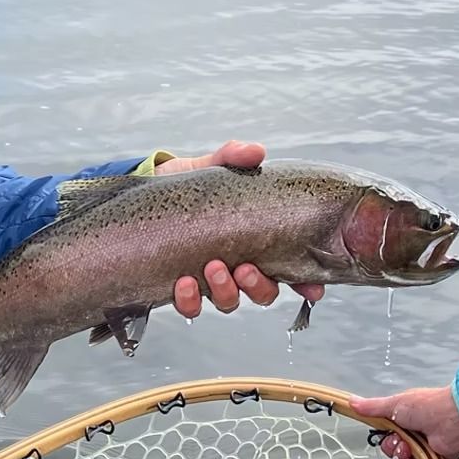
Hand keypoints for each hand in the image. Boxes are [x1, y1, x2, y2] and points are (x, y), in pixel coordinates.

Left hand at [160, 141, 325, 320]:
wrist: (146, 189)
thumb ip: (233, 157)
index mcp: (255, 241)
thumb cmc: (188, 183)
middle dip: (259, 286)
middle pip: (264, 292)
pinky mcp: (179, 286)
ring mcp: (208, 279)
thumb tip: (256, 151)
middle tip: (245, 268)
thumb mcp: (211, 167)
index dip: (306, 283)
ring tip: (212, 268)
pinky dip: (191, 300)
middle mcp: (237, 265)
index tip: (312, 289)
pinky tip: (184, 282)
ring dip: (226, 291)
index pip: (291, 269)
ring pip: (230, 302)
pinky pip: (191, 307)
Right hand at [348, 385, 458, 458]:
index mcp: (402, 418)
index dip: (382, 435)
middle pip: (390, 449)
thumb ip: (373, 407)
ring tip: (409, 452)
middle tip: (402, 442)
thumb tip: (351, 401)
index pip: (383, 432)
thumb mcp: (395, 404)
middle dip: (392, 448)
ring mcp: (422, 449)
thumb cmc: (427, 406)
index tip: (384, 431)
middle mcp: (411, 434)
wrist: (455, 419)